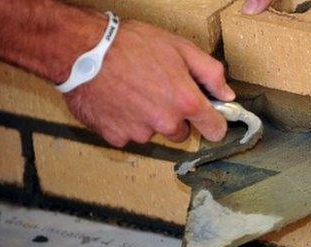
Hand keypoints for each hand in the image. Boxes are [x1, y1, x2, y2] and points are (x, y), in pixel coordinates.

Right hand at [65, 20, 233, 146]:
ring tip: (133, 91)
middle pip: (181, 132)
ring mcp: (140, 133)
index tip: (208, 118)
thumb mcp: (181, 48)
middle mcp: (166, 123)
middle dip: (175, 117)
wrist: (83, 51)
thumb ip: (210, 73)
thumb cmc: (132, 45)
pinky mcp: (116, 137)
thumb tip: (227, 94)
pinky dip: (125, 122)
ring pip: (153, 133)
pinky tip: (117, 101)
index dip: (213, 122)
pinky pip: (128, 135)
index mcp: (186, 102)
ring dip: (148, 119)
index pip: (215, 130)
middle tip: (158, 91)